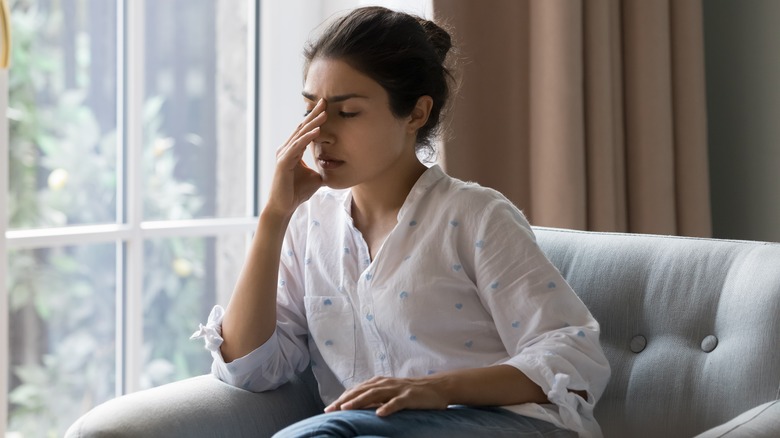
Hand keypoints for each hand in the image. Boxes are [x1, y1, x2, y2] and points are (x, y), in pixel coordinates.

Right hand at [265, 99, 326, 217]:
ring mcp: (284, 155)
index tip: (326, 107)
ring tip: (325, 113)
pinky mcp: (283, 163)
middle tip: (324, 100)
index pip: (305, 130)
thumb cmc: (297, 192)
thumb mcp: (315, 178)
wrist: (284, 206)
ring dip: (313, 123)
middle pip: (302, 128)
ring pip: (300, 135)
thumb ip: (322, 169)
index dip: (315, 118)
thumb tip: (336, 168)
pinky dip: (307, 138)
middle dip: (314, 114)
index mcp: (293, 150)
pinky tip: (317, 131)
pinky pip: (297, 147)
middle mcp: (287, 149)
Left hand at [324, 375, 449, 416]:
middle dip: (345, 400)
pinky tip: (379, 414)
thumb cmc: (411, 392)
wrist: (437, 387)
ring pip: (375, 394)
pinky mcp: (409, 397)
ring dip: (359, 401)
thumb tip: (357, 407)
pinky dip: (387, 407)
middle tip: (331, 410)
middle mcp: (386, 383)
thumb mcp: (390, 393)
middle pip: (361, 391)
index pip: (357, 390)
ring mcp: (397, 389)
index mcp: (380, 382)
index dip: (342, 398)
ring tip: (346, 409)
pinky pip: (397, 402)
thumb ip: (375, 398)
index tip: (329, 409)